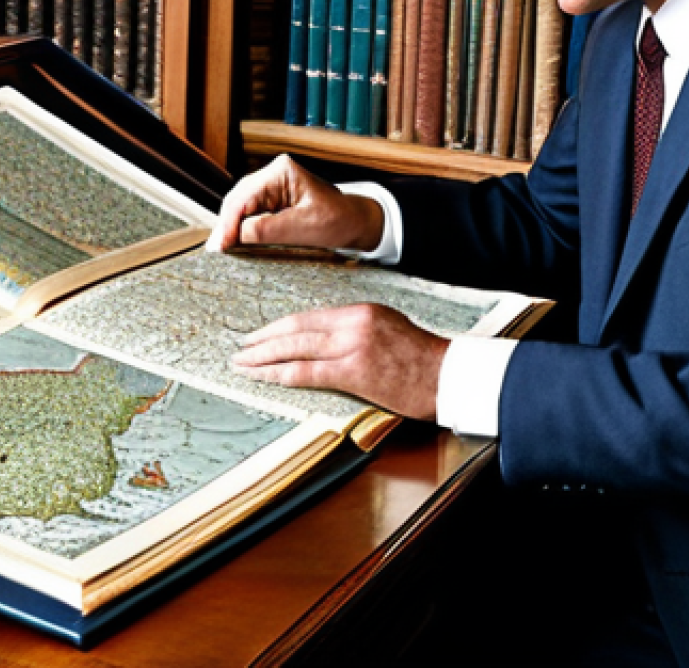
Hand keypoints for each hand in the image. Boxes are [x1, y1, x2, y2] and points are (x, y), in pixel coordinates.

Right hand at [207, 154, 383, 253]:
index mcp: (281, 172)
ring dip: (231, 228)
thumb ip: (269, 229)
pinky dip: (241, 229)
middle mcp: (272, 174)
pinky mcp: (272, 201)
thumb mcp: (304, 228)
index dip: (229, 222)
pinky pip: (249, 214)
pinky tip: (235, 243)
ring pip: (239, 207)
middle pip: (237, 200)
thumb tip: (237, 235)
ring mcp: (271, 187)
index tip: (220, 245)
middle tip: (216, 252)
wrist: (356, 223)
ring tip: (223, 250)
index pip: (244, 196)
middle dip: (226, 225)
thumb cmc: (339, 221)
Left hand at [231, 303, 448, 419]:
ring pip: (294, 348)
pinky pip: (306, 373)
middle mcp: (351, 324)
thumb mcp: (388, 328)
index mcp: (359, 311)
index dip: (279, 326)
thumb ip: (356, 329)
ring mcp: (351, 346)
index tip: (260, 334)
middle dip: (263, 339)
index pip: (308, 317)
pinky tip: (262, 377)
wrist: (448, 375)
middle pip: (295, 329)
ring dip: (263, 356)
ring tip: (242, 363)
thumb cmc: (422, 358)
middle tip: (241, 347)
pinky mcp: (354, 372)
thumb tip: (325, 339)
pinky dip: (279, 374)